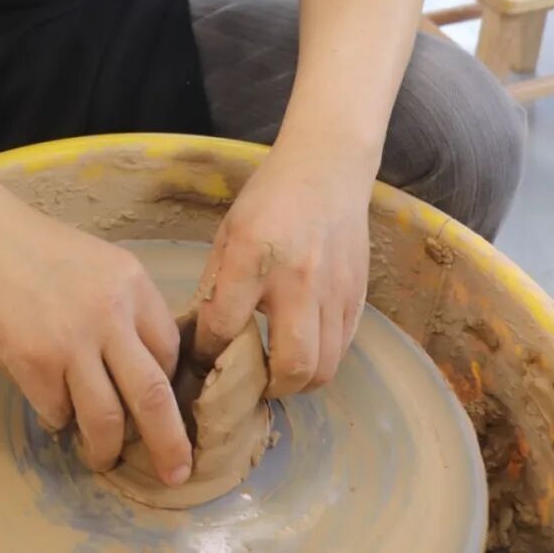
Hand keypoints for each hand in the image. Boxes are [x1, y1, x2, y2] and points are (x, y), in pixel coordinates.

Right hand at [0, 196, 192, 485]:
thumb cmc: (38, 249)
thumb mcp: (99, 264)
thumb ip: (124, 309)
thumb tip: (139, 372)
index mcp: (132, 282)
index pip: (170, 352)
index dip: (168, 387)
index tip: (163, 408)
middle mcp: (109, 312)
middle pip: (154, 396)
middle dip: (169, 445)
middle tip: (175, 473)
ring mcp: (70, 340)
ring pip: (106, 421)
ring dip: (106, 449)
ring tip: (101, 456)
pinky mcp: (32, 362)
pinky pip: (57, 414)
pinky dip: (57, 419)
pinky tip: (50, 403)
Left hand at [193, 142, 371, 396]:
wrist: (326, 170)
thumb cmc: (269, 199)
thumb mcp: (228, 231)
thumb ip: (216, 283)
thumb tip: (202, 336)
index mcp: (252, 257)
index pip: (224, 326)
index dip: (208, 352)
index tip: (203, 359)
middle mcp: (297, 279)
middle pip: (291, 366)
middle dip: (267, 388)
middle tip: (252, 382)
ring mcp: (333, 291)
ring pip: (323, 369)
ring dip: (298, 382)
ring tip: (279, 370)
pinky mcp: (357, 296)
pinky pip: (342, 350)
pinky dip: (322, 360)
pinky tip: (304, 346)